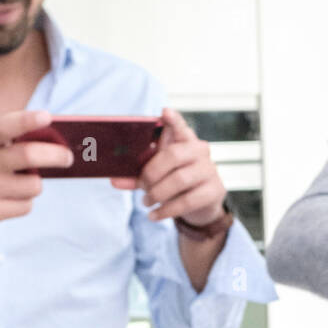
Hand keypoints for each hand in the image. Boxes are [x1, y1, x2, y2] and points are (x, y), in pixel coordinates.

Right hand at [0, 109, 73, 237]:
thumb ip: (8, 145)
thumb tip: (53, 143)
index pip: (5, 127)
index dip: (27, 120)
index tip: (48, 117)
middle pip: (28, 156)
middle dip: (55, 156)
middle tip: (68, 158)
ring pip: (33, 185)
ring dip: (35, 185)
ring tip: (20, 186)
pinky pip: (26, 205)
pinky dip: (25, 203)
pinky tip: (9, 202)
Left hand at [112, 108, 226, 225]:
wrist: (201, 205)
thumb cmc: (174, 182)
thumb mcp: (156, 175)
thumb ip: (137, 175)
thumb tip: (113, 181)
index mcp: (184, 140)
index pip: (180, 126)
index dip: (173, 120)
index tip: (164, 112)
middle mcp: (200, 150)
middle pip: (173, 155)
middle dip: (152, 172)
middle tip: (142, 185)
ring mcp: (210, 170)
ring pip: (179, 180)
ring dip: (157, 193)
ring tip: (146, 202)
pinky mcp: (214, 191)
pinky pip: (187, 201)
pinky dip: (166, 210)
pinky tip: (154, 215)